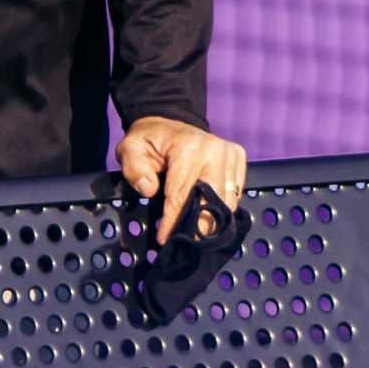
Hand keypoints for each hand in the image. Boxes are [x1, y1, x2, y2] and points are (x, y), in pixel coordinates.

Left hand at [119, 117, 248, 244]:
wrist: (168, 124)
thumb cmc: (149, 141)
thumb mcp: (129, 149)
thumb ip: (134, 169)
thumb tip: (149, 190)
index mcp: (188, 148)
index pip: (182, 194)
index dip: (173, 221)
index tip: (165, 240)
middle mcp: (215, 150)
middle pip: (213, 200)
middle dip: (199, 226)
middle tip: (185, 243)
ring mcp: (230, 153)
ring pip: (228, 200)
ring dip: (212, 219)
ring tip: (194, 232)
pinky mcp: (238, 158)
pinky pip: (235, 192)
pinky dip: (222, 207)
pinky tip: (207, 212)